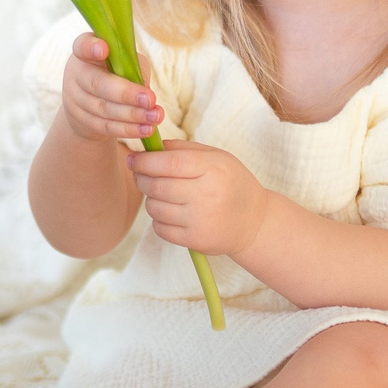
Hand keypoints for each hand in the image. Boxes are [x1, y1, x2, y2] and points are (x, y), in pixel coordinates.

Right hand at [59, 34, 164, 144]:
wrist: (89, 103)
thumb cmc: (114, 73)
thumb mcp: (125, 62)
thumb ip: (134, 69)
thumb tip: (145, 90)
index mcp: (85, 52)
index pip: (83, 46)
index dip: (91, 47)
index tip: (104, 48)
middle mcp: (76, 73)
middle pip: (97, 83)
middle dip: (126, 93)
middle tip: (150, 99)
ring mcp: (75, 99)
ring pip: (104, 109)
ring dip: (132, 114)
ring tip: (155, 116)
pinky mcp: (81, 121)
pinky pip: (106, 126)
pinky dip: (128, 129)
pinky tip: (146, 129)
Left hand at [128, 139, 270, 256]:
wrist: (254, 222)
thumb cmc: (232, 183)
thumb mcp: (218, 157)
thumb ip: (185, 149)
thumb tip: (152, 147)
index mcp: (212, 169)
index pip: (169, 163)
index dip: (145, 161)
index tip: (133, 159)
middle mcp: (206, 195)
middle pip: (157, 186)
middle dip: (141, 178)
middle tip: (139, 174)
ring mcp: (200, 220)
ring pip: (155, 208)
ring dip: (150, 199)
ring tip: (160, 194)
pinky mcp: (195, 240)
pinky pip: (160, 228)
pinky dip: (158, 219)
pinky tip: (169, 212)